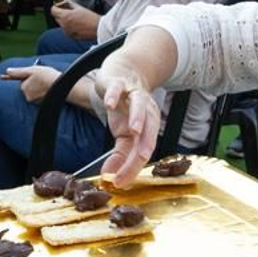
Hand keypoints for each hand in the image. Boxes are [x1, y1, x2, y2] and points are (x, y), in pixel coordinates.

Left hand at [2, 64, 59, 103]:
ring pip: (32, 91)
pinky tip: (48, 89)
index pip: (19, 80)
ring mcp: (33, 100)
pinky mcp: (40, 103)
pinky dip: (41, 93)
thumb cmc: (47, 76)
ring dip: (37, 87)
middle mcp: (27, 95)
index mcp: (24, 86)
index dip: (12, 77)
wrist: (61, 86)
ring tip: (46, 84)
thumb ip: (19, 71)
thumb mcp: (33, 70)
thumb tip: (7, 71)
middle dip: (31, 82)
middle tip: (40, 78)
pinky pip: (38, 96)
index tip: (2, 76)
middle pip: (26, 86)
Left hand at [51, 2, 100, 39]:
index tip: (62, 6)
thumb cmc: (91, 18)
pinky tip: (79, 25)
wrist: (99, 29)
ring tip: (77, 18)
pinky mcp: (71, 37)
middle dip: (61, 13)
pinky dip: (70, 27)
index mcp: (65, 16)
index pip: (53, 10)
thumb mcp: (79, 7)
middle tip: (71, 11)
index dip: (57, 6)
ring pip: (62, 24)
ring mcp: (67, 32)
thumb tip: (64, 2)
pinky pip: (67, 31)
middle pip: (56, 17)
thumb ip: (69, 3)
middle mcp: (64, 25)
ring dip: (66, 20)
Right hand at [92, 65, 160, 185]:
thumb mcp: (122, 133)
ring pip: (140, 105)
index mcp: (147, 127)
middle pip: (149, 129)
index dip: (133, 167)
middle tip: (139, 159)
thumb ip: (119, 155)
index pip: (143, 150)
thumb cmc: (124, 107)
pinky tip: (109, 104)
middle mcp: (145, 112)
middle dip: (144, 145)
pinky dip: (115, 95)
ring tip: (134, 130)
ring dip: (138, 117)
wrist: (122, 74)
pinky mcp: (119, 83)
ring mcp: (132, 96)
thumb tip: (109, 176)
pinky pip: (118, 88)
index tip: (119, 182)